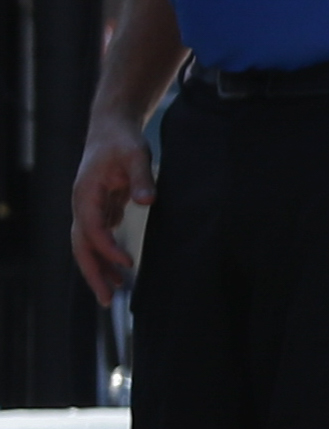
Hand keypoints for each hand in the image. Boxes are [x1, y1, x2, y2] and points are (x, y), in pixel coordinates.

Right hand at [68, 112, 150, 304]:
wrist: (112, 127)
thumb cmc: (123, 140)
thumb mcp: (136, 154)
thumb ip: (142, 178)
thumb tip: (147, 201)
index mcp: (85, 194)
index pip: (91, 229)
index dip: (107, 248)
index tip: (127, 263)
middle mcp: (82, 205)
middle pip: (81, 245)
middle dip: (93, 272)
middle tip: (108, 300)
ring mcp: (88, 208)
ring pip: (87, 245)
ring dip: (100, 267)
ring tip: (116, 291)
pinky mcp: (99, 208)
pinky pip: (98, 238)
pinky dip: (106, 254)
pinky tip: (120, 270)